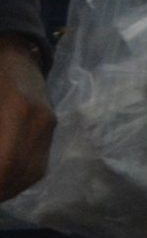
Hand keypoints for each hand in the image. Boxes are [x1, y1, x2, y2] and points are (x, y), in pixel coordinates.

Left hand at [0, 41, 50, 202]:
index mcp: (18, 110)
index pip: (6, 164)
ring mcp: (49, 125)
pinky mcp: (51, 127)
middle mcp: (40, 121)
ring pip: (30, 174)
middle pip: (19, 173)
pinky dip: (17, 178)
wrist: (11, 50)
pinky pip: (37, 165)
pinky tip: (3, 177)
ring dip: (6, 187)